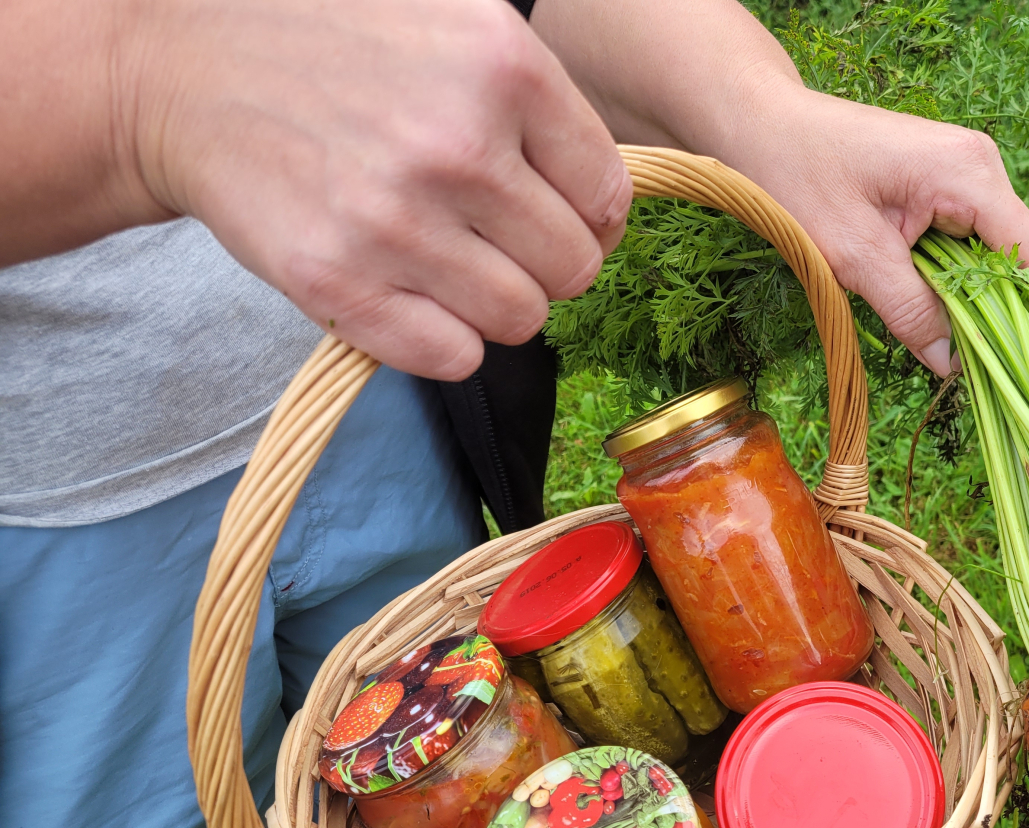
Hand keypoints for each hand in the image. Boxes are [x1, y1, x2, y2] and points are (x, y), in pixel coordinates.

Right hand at [124, 0, 631, 379]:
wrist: (185, 71)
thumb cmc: (336, 47)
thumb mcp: (456, 22)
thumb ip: (540, 101)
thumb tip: (607, 205)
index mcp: (504, 68)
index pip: (607, 197)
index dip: (589, 219)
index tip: (554, 215)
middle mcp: (458, 146)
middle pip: (572, 268)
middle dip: (542, 263)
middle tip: (493, 238)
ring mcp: (396, 220)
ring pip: (520, 319)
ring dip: (494, 303)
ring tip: (448, 260)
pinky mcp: (337, 282)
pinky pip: (452, 357)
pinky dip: (444, 339)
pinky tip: (412, 291)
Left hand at [722, 87, 1028, 376]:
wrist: (761, 125)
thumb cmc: (798, 176)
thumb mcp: (853, 256)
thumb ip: (910, 310)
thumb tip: (953, 365)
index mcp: (968, 172)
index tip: (1023, 366)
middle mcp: (978, 165)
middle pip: (1016, 254)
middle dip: (1000, 311)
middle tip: (973, 367)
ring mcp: (962, 171)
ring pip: (989, 252)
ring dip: (972, 297)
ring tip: (950, 346)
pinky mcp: (940, 183)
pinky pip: (964, 241)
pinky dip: (952, 277)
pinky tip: (930, 308)